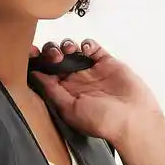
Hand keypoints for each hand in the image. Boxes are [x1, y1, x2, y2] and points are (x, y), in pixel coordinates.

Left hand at [29, 35, 164, 147]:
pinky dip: (87, 43)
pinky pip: (93, 47)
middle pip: (57, 59)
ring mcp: (91, 71)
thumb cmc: (103, 121)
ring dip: (67, 45)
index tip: (32, 54)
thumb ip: (52, 91)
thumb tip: (35, 75)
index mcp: (65, 93)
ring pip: (73, 50)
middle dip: (52, 52)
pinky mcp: (106, 63)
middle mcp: (76, 81)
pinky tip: (85, 48)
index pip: (46, 73)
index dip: (39, 62)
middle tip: (55, 55)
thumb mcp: (69, 109)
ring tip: (69, 50)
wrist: (132, 119)